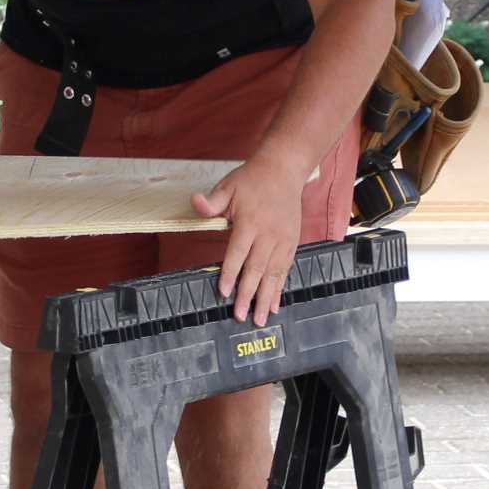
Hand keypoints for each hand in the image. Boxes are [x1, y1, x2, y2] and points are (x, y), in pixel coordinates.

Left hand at [193, 150, 308, 325]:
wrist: (284, 169)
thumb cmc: (252, 179)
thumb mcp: (228, 186)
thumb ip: (212, 201)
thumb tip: (195, 203)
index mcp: (250, 222)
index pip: (238, 253)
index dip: (230, 273)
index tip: (224, 292)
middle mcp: (268, 234)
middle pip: (257, 269)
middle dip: (248, 294)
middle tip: (240, 315)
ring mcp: (283, 240)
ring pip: (273, 274)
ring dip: (266, 298)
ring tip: (260, 319)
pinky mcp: (292, 242)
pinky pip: (286, 270)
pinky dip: (280, 288)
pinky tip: (275, 305)